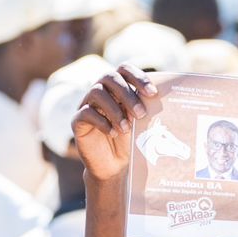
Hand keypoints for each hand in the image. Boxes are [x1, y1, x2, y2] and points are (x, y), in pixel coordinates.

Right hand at [72, 65, 157, 182]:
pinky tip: (112, 133)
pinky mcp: (77, 121)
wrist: (114, 167)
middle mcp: (100, 91)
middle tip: (141, 114)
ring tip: (126, 128)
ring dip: (115, 110)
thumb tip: (160, 97)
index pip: (124, 69)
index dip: (138, 77)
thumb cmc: (130, 141)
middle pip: (109, 77)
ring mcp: (86, 105)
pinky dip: (102, 122)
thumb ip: (146, 107)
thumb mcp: (141, 122)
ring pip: (96, 92)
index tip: (152, 93)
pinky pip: (86, 113)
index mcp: (117, 87)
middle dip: (127, 94)